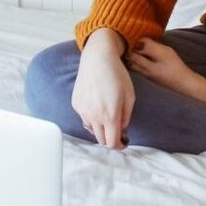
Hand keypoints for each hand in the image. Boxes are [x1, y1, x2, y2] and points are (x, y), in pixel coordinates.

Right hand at [72, 29, 134, 148]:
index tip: (124, 143)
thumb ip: (126, 117)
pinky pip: (84, 117)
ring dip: (100, 128)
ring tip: (107, 115)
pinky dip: (91, 117)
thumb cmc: (117, 75)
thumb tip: (121, 130)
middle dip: (110, 138)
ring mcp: (82, 111)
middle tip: (117, 130)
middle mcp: (94, 116)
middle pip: (101, 140)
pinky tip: (97, 104)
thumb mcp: (130, 96)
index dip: (119, 146)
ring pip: (91, 129)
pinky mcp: (75, 104)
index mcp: (110, 115)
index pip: (112, 143)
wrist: (98, 59)